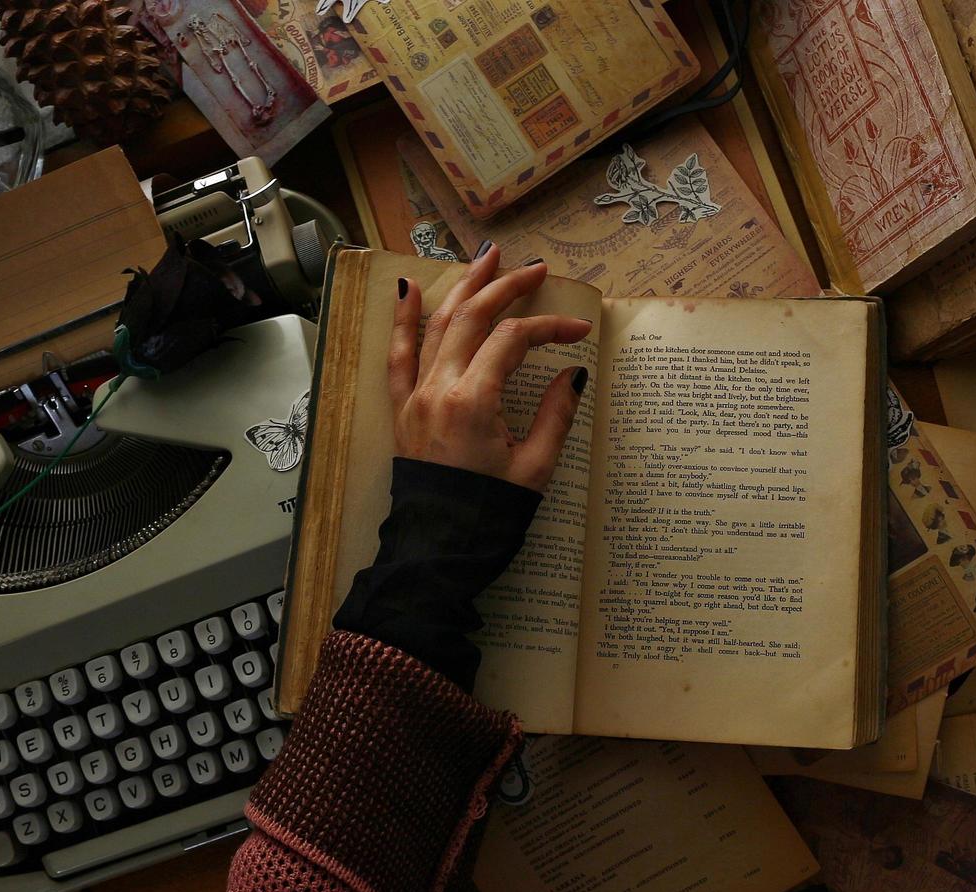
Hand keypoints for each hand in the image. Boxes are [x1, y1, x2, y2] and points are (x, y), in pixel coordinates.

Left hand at [390, 244, 591, 491]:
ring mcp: (415, 396)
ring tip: (486, 259)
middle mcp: (438, 388)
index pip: (513, 340)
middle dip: (506, 288)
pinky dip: (404, 320)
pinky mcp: (401, 409)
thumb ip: (556, 414)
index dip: (549, 327)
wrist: (439, 548)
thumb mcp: (535, 467)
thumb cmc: (488, 514)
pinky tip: (410, 289)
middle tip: (535, 268)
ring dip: (463, 288)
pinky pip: (398, 356)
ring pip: (437, 325)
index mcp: (473, 400)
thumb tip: (573, 374)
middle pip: (473, 317)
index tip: (578, 332)